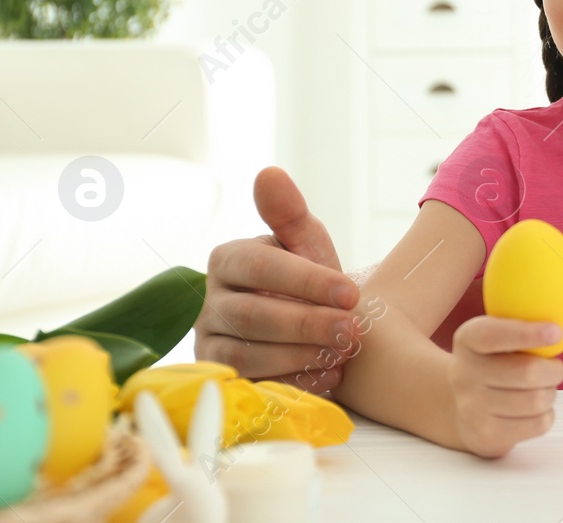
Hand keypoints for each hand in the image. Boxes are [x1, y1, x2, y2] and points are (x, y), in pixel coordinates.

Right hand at [195, 167, 359, 394]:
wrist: (313, 328)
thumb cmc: (308, 281)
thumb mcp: (305, 244)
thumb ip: (289, 213)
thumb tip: (269, 173)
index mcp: (228, 259)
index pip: (261, 268)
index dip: (307, 282)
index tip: (352, 293)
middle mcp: (210, 302)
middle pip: (253, 316)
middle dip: (308, 325)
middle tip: (352, 331)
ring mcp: (209, 343)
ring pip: (247, 356)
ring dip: (301, 357)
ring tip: (343, 353)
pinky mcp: (222, 380)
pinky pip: (250, 388)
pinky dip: (293, 384)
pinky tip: (330, 378)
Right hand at [448, 316, 562, 458]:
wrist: (460, 407)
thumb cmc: (494, 361)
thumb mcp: (495, 336)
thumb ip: (522, 322)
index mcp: (467, 339)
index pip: (494, 335)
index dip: (527, 333)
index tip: (557, 332)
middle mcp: (463, 374)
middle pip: (527, 372)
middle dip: (554, 370)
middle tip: (556, 368)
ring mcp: (472, 408)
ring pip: (537, 400)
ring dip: (550, 393)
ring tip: (542, 388)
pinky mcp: (487, 435)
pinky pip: (538, 424)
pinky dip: (546, 415)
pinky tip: (534, 409)